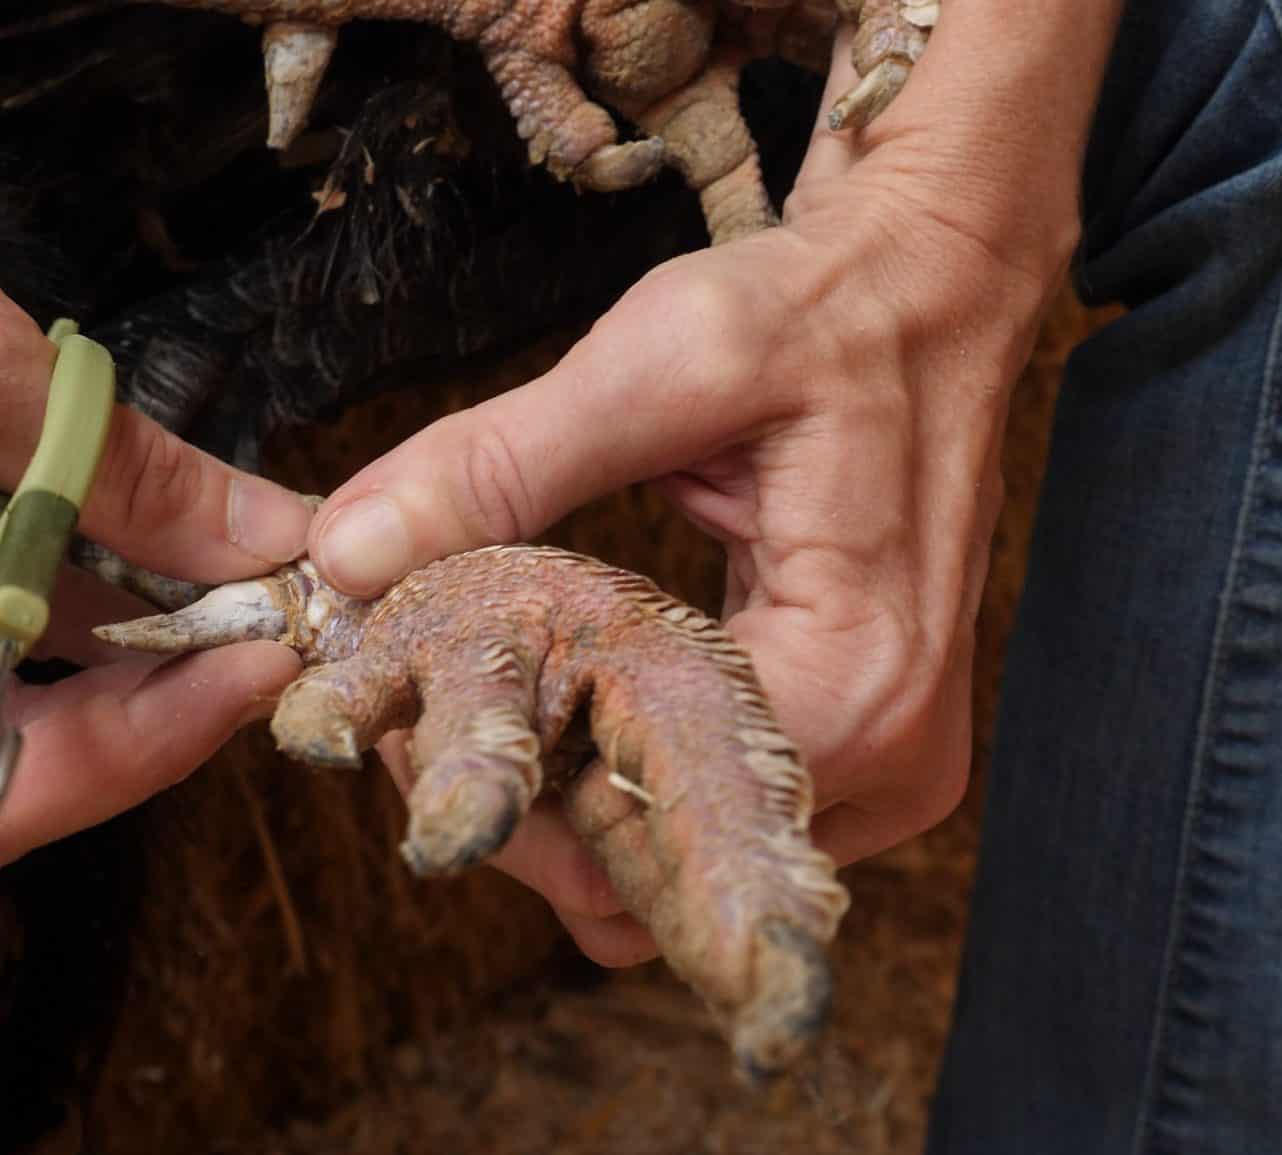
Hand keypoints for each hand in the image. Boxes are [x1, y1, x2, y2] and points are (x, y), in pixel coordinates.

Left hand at [307, 11, 1096, 964]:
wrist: (932, 288)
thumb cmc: (818, 312)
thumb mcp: (660, 360)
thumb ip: (501, 464)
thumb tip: (349, 555)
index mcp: (858, 674)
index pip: (642, 813)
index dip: (499, 778)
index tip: (398, 710)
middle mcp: (888, 756)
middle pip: (648, 870)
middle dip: (515, 793)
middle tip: (420, 692)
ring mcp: (883, 771)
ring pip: (667, 864)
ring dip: (559, 790)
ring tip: (489, 681)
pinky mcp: (859, 756)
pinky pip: (702, 815)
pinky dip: (617, 769)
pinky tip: (565, 687)